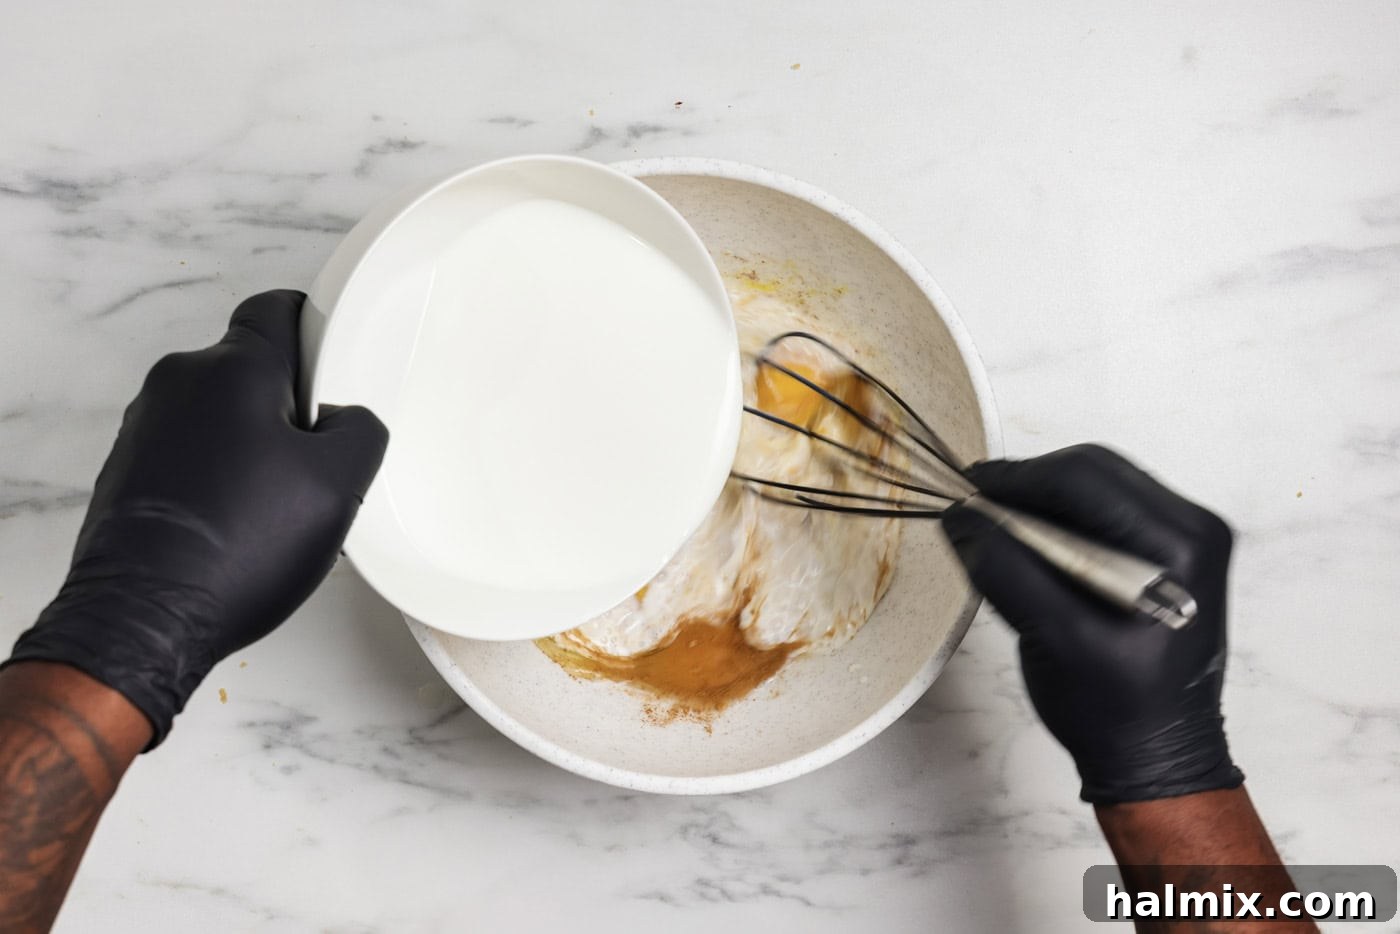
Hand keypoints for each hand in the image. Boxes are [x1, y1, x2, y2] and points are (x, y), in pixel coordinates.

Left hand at [4, 290, 387, 746]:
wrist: (144, 618)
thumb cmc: (240, 546)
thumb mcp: (339, 485)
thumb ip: (361, 430)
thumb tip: (348, 420)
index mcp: (233, 369)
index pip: (277, 310)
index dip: (314, 327)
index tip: (335, 360)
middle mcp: (179, 384)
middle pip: (250, 369)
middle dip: (290, 405)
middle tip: (320, 458)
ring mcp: (145, 428)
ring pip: (220, 414)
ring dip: (253, 444)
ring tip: (280, 504)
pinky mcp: (128, 471)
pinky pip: (190, 452)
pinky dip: (219, 475)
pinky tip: (240, 525)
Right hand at [941, 444, 1243, 803]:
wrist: (1157, 755)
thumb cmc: (1114, 709)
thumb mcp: (1052, 639)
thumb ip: (1005, 571)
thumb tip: (960, 517)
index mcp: (1181, 546)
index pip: (1084, 480)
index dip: (1017, 478)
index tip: (967, 491)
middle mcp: (1194, 528)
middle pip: (1094, 471)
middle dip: (1028, 484)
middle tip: (976, 506)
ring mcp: (1187, 537)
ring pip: (1099, 484)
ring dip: (1043, 499)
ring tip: (997, 525)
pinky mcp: (1172, 550)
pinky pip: (1108, 510)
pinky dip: (1063, 518)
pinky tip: (1032, 543)